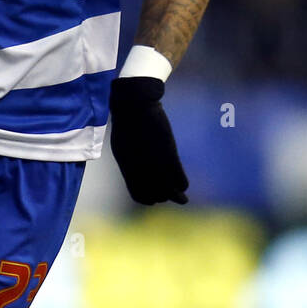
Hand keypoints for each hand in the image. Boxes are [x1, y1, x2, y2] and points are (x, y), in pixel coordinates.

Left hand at [108, 76, 187, 204]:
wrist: (134, 108)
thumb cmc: (126, 125)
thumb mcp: (122, 149)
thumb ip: (130, 164)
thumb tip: (136, 171)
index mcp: (128, 170)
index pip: (139, 196)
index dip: (148, 200)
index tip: (154, 199)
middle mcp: (142, 172)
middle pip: (156, 196)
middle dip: (164, 198)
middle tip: (171, 197)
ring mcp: (156, 165)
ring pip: (169, 192)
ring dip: (177, 197)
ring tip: (182, 199)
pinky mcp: (170, 156)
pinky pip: (180, 179)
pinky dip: (183, 184)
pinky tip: (184, 184)